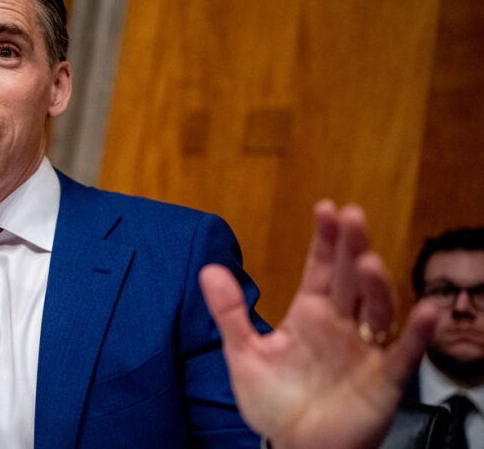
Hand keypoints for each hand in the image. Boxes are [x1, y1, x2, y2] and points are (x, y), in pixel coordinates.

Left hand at [200, 201, 436, 448]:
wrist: (293, 448)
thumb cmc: (274, 402)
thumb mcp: (244, 355)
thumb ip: (229, 313)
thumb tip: (209, 269)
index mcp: (310, 314)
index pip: (320, 268)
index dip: (324, 240)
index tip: (326, 208)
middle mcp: (341, 326)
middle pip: (350, 280)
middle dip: (351, 248)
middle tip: (352, 216)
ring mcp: (364, 351)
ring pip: (376, 310)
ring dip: (375, 285)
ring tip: (367, 261)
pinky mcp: (382, 381)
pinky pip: (403, 355)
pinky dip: (416, 335)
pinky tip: (422, 311)